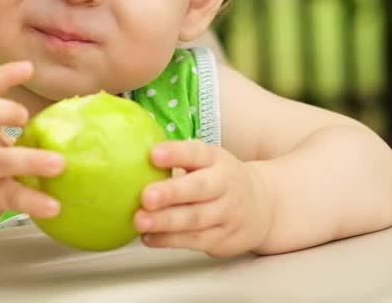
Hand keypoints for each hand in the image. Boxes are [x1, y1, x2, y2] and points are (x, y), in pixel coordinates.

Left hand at [133, 140, 273, 256]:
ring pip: (196, 219)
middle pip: (199, 189)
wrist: (262, 207)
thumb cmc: (219, 180)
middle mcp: (225, 185)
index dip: (175, 153)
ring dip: (166, 222)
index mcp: (216, 160)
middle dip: (172, 193)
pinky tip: (149, 237)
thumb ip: (177, 158)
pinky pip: (194, 240)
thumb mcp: (207, 161)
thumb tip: (129, 151)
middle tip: (146, 196)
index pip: (197, 153)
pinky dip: (169, 240)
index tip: (153, 154)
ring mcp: (226, 213)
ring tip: (140, 221)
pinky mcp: (223, 238)